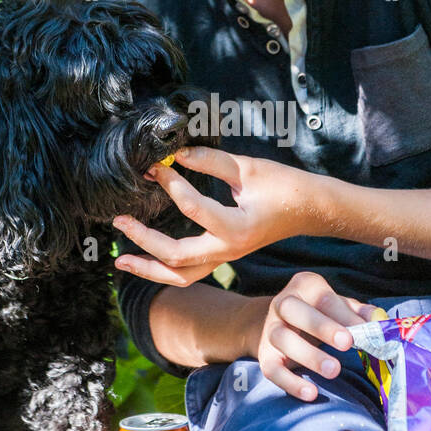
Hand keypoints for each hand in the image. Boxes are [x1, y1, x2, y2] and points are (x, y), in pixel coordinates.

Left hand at [113, 146, 318, 286]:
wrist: (311, 209)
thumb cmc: (284, 186)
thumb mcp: (248, 167)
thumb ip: (210, 160)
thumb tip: (175, 154)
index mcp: (237, 228)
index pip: (193, 207)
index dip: (171, 183)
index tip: (158, 166)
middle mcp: (228, 250)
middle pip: (176, 256)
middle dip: (143, 239)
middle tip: (119, 219)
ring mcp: (225, 257)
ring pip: (179, 276)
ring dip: (148, 268)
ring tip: (120, 259)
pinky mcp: (222, 256)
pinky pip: (187, 272)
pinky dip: (163, 269)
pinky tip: (143, 259)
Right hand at [244, 271, 377, 401]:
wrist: (279, 324)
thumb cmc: (319, 314)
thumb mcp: (339, 307)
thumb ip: (359, 313)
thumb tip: (380, 321)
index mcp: (304, 287)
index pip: (324, 298)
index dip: (344, 315)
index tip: (364, 331)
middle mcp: (282, 304)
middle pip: (295, 311)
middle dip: (322, 327)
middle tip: (347, 342)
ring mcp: (270, 330)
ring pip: (283, 339)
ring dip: (309, 355)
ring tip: (334, 370)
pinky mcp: (265, 356)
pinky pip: (272, 369)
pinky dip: (290, 383)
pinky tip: (311, 392)